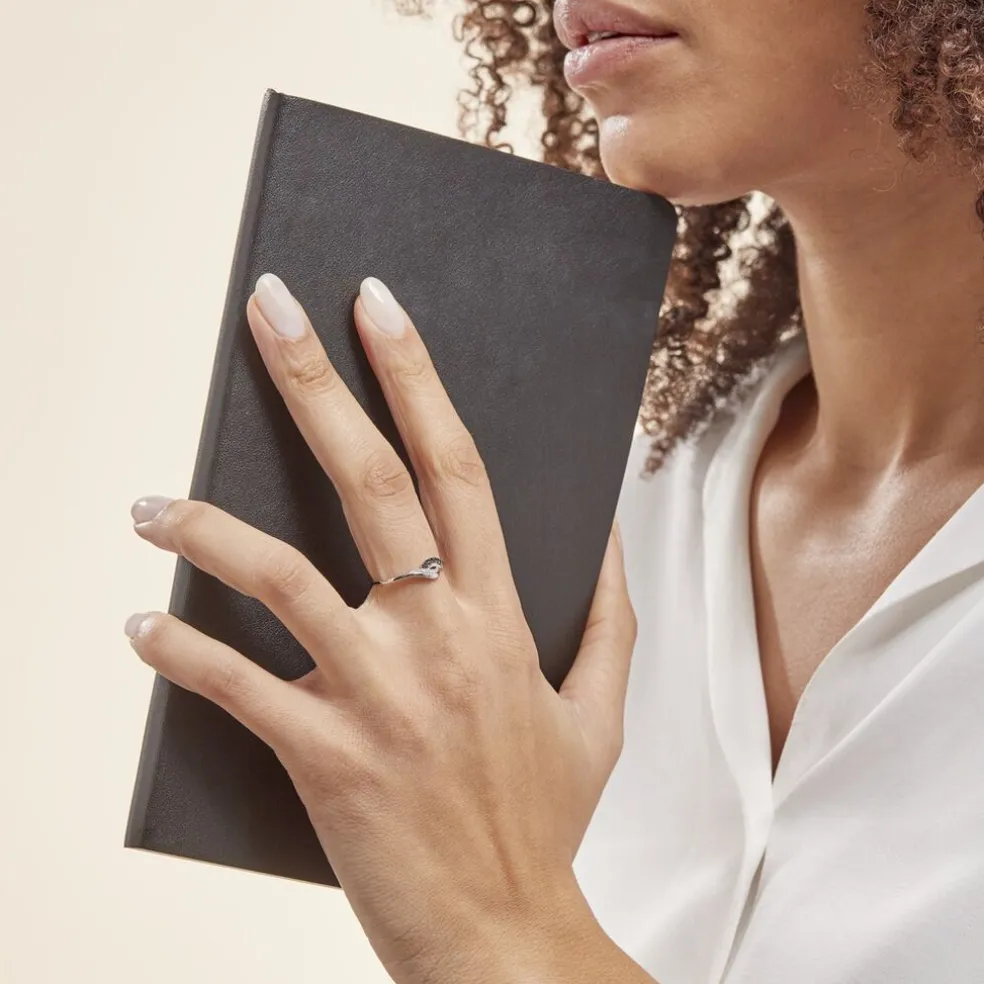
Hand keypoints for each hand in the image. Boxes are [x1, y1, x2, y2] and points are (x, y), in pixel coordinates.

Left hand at [125, 273, 638, 983]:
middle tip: (267, 309)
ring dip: (204, 528)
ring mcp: (378, 693)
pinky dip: (181, 653)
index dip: (417, 378)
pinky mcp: (325, 757)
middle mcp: (437, 636)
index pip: (457, 467)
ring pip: (279, 576)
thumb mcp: (602, 714)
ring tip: (147, 505)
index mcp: (500, 616)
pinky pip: (238, 688)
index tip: (378, 307)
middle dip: (316, 383)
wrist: (508, 934)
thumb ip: (610, 618)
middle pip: (369, 481)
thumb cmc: (547, 821)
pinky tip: (139, 628)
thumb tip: (612, 540)